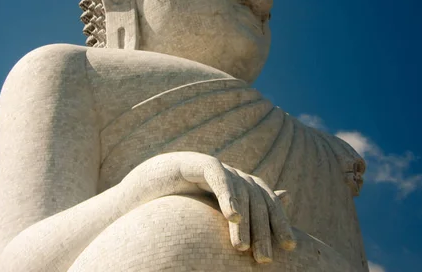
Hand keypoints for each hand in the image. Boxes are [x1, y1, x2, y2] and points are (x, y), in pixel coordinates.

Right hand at [122, 151, 295, 262]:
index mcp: (233, 186)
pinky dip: (226, 193)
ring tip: (243, 248)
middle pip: (257, 195)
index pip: (266, 199)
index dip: (280, 221)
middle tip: (264, 258)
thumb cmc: (170, 214)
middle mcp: (226, 173)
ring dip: (244, 220)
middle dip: (264, 227)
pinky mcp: (189, 162)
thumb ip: (247, 212)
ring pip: (239, 188)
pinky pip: (216, 174)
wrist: (130, 204)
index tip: (291, 248)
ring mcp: (208, 166)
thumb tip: (288, 194)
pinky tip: (232, 216)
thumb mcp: (212, 221)